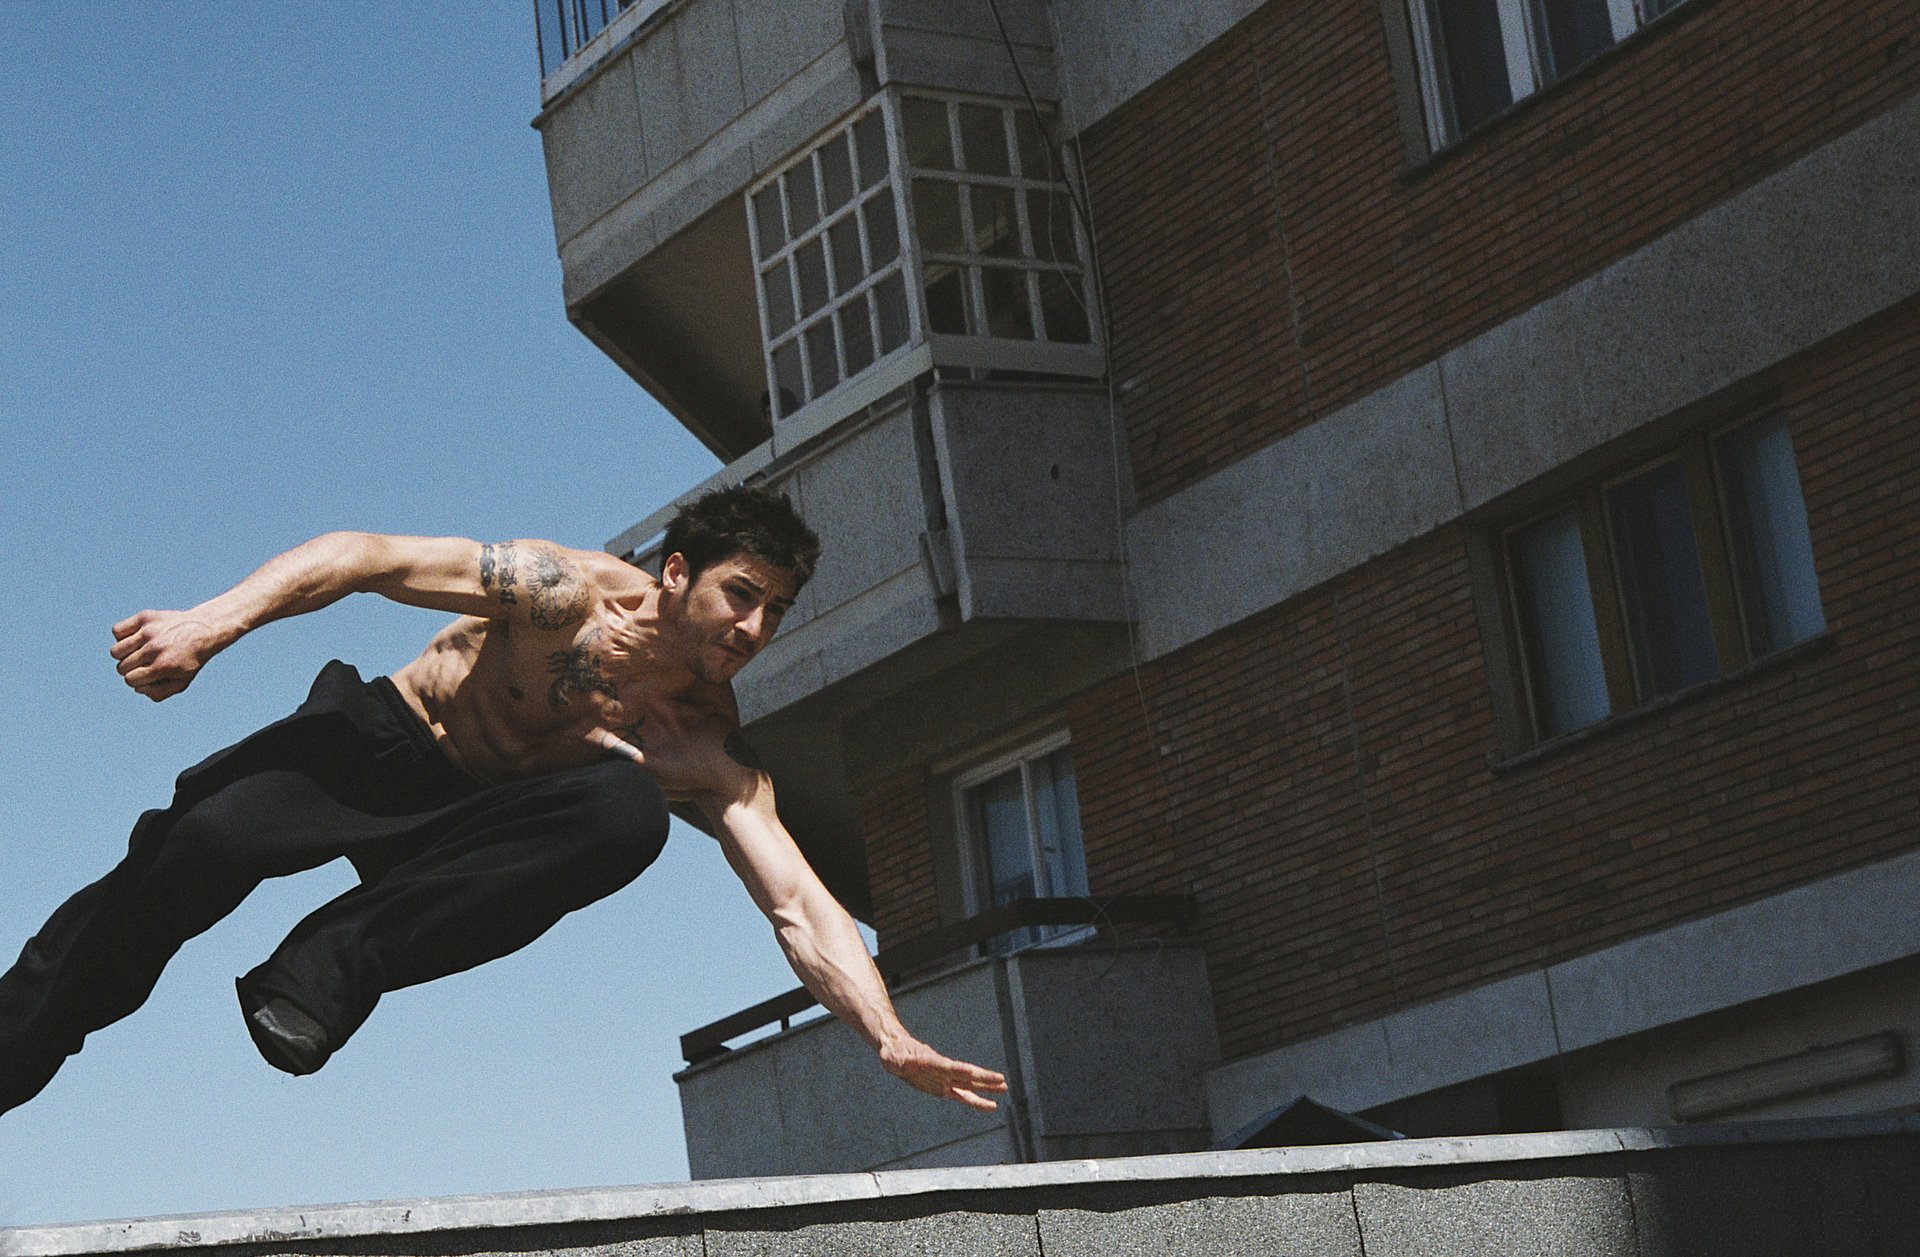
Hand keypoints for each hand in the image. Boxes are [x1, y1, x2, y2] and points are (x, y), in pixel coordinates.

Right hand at [110, 609, 224, 700]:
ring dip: (123, 655)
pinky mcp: (145, 617)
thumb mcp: (182, 681)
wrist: (205, 629)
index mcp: (163, 666)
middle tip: (144, 663)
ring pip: (115, 651)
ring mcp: (149, 632)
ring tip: (137, 651)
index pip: (130, 680)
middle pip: (121, 667)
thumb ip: (159, 693)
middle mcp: (155, 649)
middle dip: (130, 669)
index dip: (136, 680)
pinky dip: (122, 636)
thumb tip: (137, 688)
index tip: (146, 675)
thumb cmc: (190, 659)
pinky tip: (135, 638)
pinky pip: (117, 630)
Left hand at [879, 1036, 1008, 1111]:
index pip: (947, 1066)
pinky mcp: (942, 1088)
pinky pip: (961, 1095)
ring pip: (968, 1084)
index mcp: (930, 1061)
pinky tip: (988, 1105)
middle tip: (1002, 1081)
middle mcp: (942, 1070)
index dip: (958, 1070)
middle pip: (966, 1075)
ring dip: (985, 1088)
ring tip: (1004, 1088)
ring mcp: (944, 1079)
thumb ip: (897, 1061)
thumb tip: (899, 1063)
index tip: (972, 1071)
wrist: (897, 1051)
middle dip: (983, 1079)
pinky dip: (974, 1100)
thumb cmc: (893, 1053)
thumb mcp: (891, 1057)